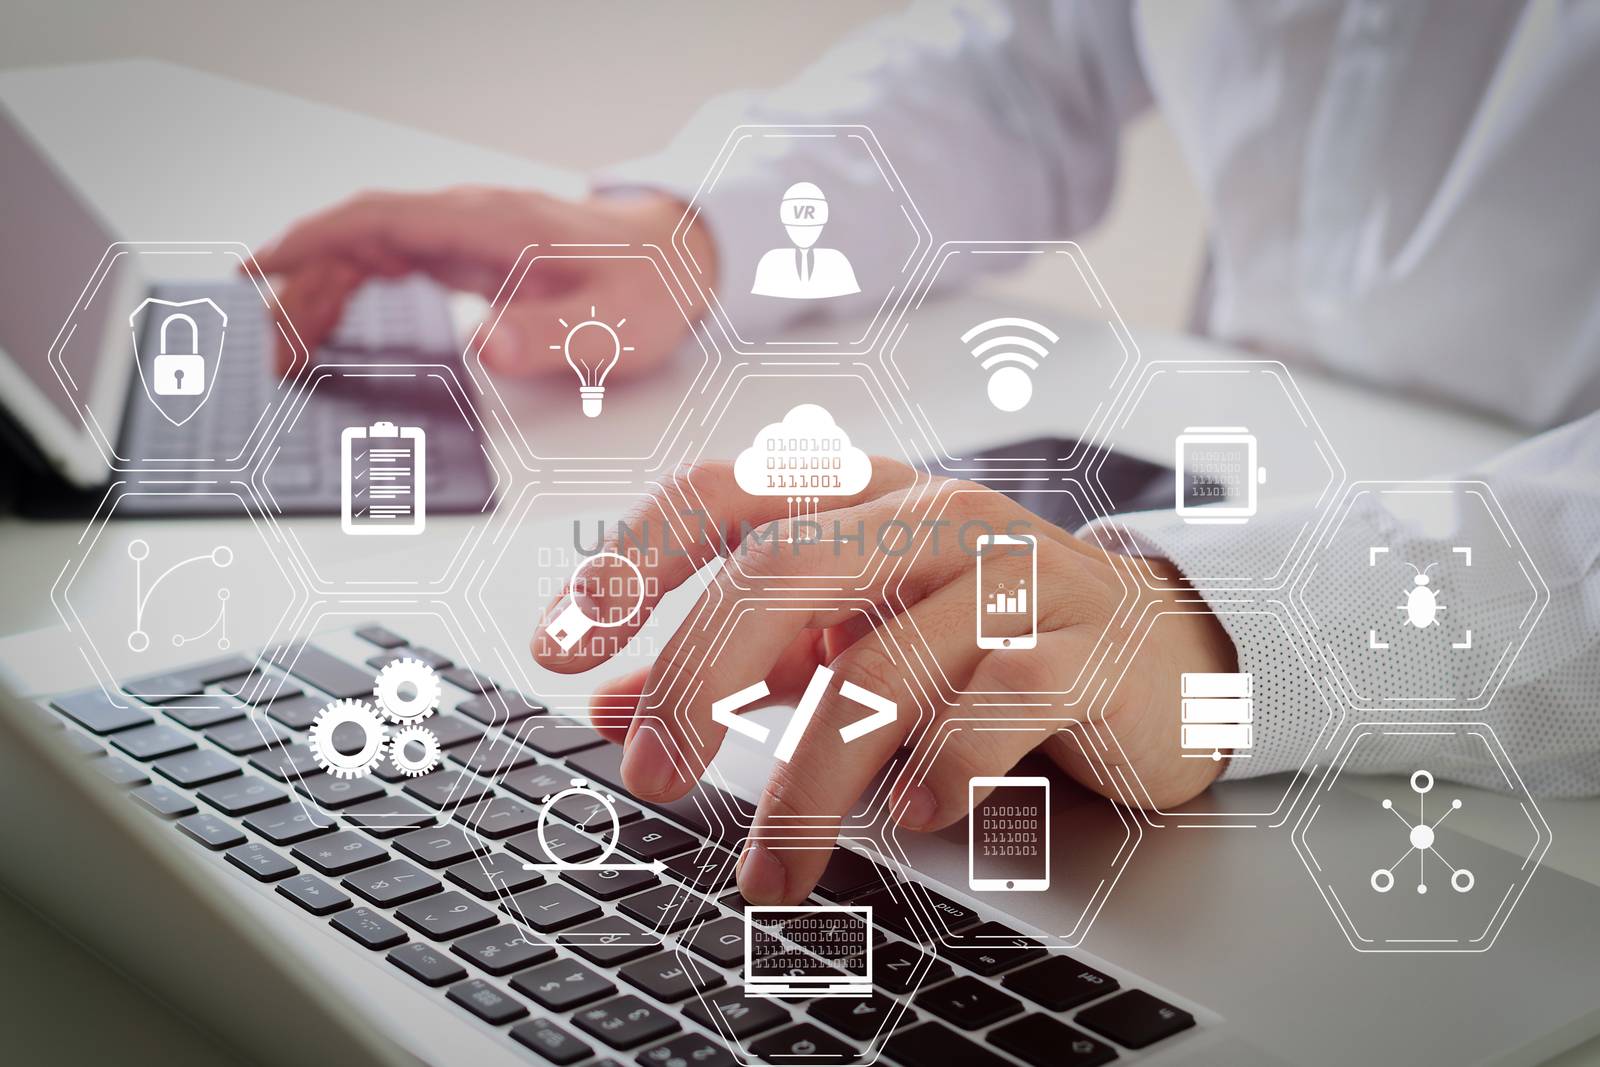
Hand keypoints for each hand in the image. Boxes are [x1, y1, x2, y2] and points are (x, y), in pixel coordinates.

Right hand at [254, 187, 715, 375]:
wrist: (681, 260)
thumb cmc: (648, 287)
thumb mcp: (612, 323)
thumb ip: (550, 335)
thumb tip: (486, 344)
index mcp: (491, 226)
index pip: (379, 220)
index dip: (313, 242)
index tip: (259, 270)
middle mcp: (468, 222)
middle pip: (360, 241)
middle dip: (305, 290)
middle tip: (275, 355)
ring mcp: (466, 236)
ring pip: (370, 253)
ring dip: (323, 296)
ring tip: (290, 353)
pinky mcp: (471, 256)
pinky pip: (394, 263)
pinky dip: (354, 290)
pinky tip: (331, 323)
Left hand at [530, 460, 1236, 904]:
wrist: (1161, 649)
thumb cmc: (985, 635)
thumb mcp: (851, 634)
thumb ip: (738, 662)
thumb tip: (609, 705)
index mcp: (862, 500)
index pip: (723, 495)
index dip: (633, 564)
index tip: (561, 652)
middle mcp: (930, 519)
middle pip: (784, 572)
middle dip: (697, 680)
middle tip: (647, 776)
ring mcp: (1013, 576)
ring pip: (883, 664)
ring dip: (811, 782)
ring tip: (772, 869)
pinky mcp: (1084, 648)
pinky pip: (997, 704)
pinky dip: (943, 768)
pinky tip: (918, 816)